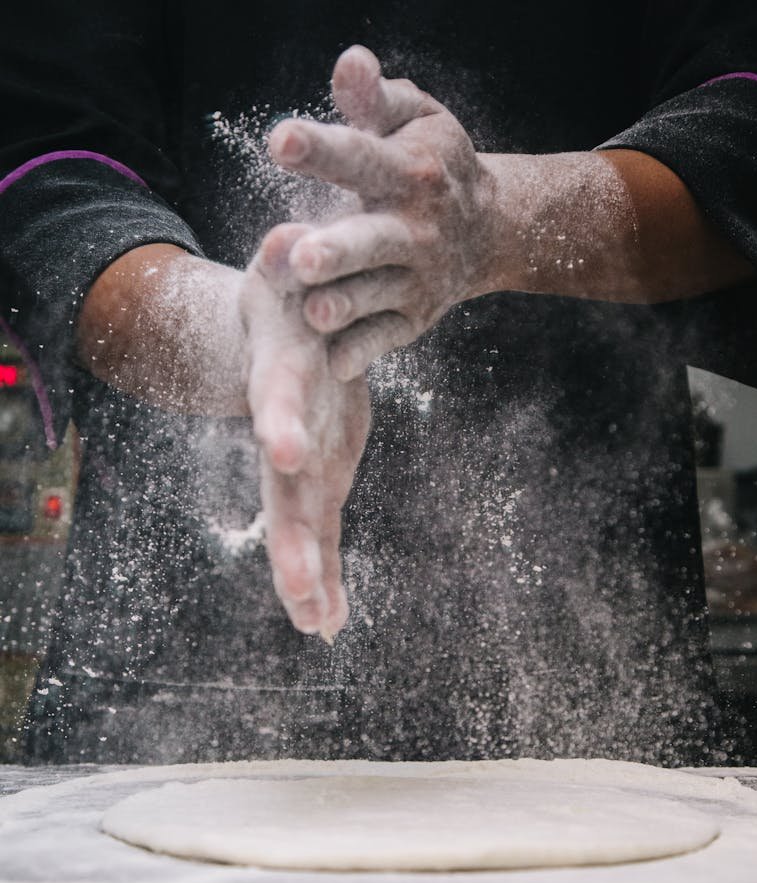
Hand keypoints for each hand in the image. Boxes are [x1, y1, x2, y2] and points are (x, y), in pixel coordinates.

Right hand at [240, 224, 369, 638]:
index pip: (280, 406)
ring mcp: (300, 468)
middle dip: (292, 544)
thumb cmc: (291, 301)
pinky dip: (326, 581)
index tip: (289, 456)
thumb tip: (288, 236)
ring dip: (308, 580)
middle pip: (285, 496)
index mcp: (283, 383)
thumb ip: (286, 260)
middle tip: (302, 592)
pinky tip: (330, 625)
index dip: (283, 426)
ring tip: (318, 627)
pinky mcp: (317, 483)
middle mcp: (286, 436)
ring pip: (300, 531)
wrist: (283, 335)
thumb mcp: (286, 275)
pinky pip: (322, 537)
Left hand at [266, 45, 496, 380]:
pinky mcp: (414, 318)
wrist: (491, 228)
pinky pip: (385, 338)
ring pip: (376, 295)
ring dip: (345, 305)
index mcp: (409, 172)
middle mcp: (417, 229)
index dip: (322, 149)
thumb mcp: (414, 119)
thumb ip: (375, 99)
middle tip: (301, 257)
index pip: (361, 157)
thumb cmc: (432, 163)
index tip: (280, 141)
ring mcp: (417, 278)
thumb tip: (349, 61)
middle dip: (339, 249)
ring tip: (313, 313)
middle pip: (373, 240)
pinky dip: (361, 352)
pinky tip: (332, 365)